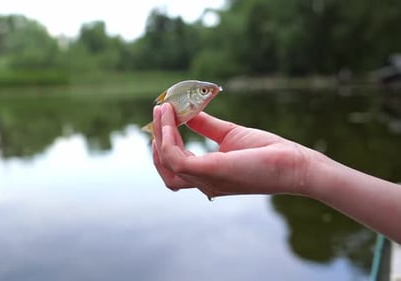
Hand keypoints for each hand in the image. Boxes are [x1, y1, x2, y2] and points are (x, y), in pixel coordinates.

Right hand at [152, 103, 312, 198]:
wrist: (293, 164)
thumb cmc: (267, 152)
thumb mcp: (229, 134)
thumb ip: (206, 125)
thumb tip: (186, 111)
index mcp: (208, 177)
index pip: (176, 166)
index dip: (166, 142)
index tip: (165, 116)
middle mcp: (203, 183)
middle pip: (166, 168)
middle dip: (158, 139)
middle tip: (159, 111)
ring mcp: (205, 180)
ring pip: (166, 163)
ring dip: (159, 135)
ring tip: (162, 110)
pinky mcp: (208, 170)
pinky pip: (175, 156)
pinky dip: (168, 137)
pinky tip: (172, 118)